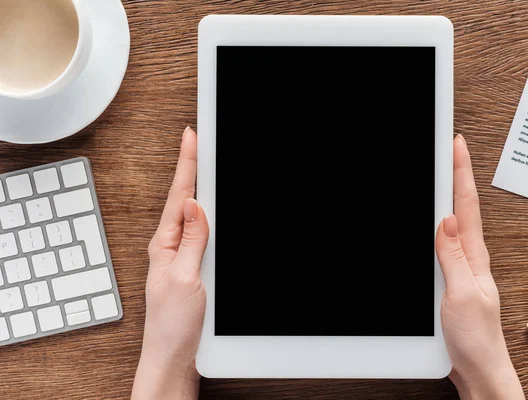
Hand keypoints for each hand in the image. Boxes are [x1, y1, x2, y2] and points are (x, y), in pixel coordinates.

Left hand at [132, 127, 207, 399]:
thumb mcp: (185, 278)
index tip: (192, 136)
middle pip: (186, 199)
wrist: (173, 358)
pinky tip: (211, 211)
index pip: (180, 196)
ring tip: (205, 165)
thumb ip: (192, 240)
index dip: (188, 164)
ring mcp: (182, 257)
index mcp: (166, 244)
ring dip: (200, 189)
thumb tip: (197, 205)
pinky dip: (208, 217)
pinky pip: (200, 235)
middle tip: (200, 141)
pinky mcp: (192, 269)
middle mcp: (171, 247)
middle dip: (193, 168)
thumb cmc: (173, 325)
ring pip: (194, 216)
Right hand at [436, 135, 523, 399]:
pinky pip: (442, 244)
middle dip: (453, 174)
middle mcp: (467, 256)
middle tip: (446, 148)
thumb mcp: (462, 293)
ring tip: (439, 173)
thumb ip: (453, 257)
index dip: (459, 172)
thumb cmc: (475, 337)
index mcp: (472, 256)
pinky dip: (436, 224)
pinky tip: (431, 221)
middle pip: (459, 207)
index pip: (464, 205)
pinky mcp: (449, 278)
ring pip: (450, 223)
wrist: (478, 366)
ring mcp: (459, 266)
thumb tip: (446, 220)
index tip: (454, 145)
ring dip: (446, 195)